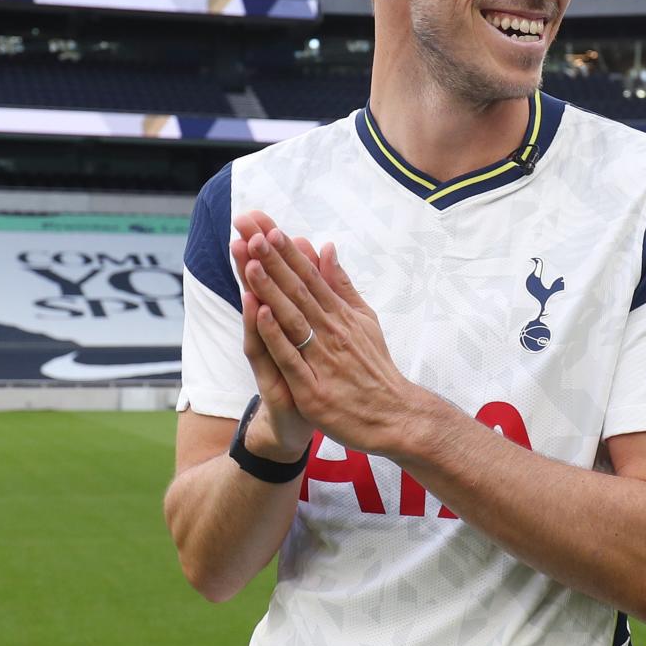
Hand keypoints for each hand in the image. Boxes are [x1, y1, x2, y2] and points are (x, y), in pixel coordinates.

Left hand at [238, 216, 420, 456]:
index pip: (311, 278)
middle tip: (251, 231)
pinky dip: (277, 335)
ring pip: (293, 318)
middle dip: (273, 260)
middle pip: (298, 290)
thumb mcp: (364, 320)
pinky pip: (292, 358)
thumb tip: (328, 248)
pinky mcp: (313, 388)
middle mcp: (333, 331)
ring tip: (251, 261)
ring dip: (271, 288)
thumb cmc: (374, 368)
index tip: (268, 228)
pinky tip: (262, 314)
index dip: (288, 253)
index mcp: (341, 315)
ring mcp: (323, 359)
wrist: (395, 416)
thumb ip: (343, 285)